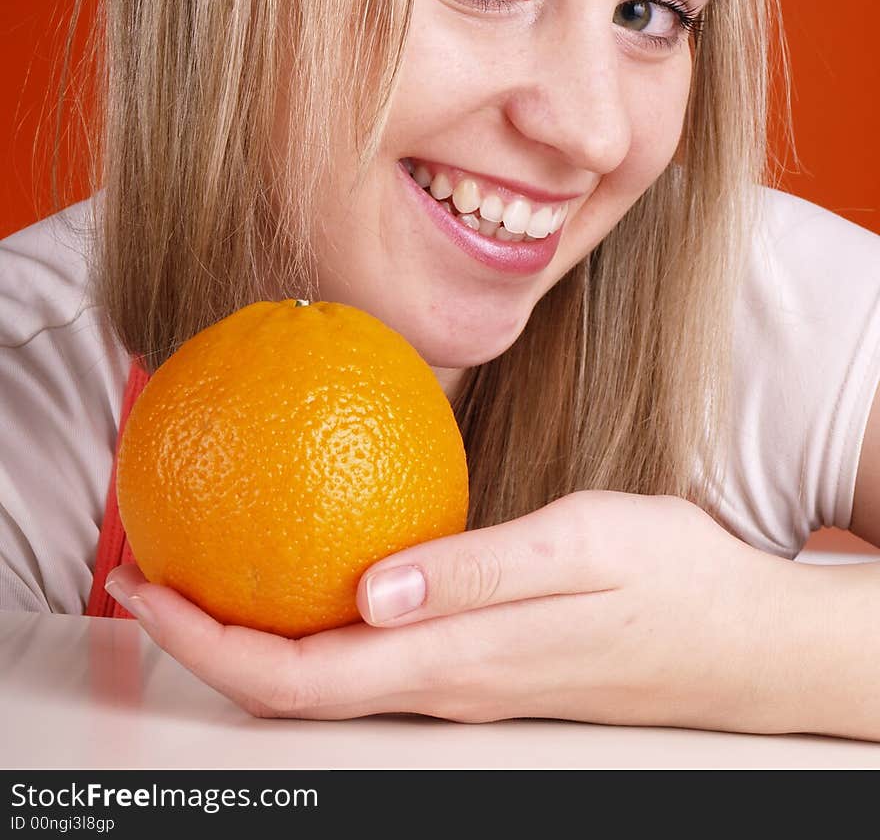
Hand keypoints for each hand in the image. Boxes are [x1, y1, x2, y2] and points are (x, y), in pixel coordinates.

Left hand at [105, 490, 791, 728]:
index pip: (300, 676)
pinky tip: (314, 575)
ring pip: (326, 682)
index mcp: (456, 658)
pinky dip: (313, 628)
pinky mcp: (483, 664)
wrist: (744, 642)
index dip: (208, 643)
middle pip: (294, 692)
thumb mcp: (578, 547)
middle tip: (150, 576)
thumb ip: (471, 571)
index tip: (147, 590)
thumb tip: (365, 590)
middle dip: (207, 644)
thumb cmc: (670, 583)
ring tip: (208, 575)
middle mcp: (447, 684)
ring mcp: (464, 682)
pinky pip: (370, 661)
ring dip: (252, 638)